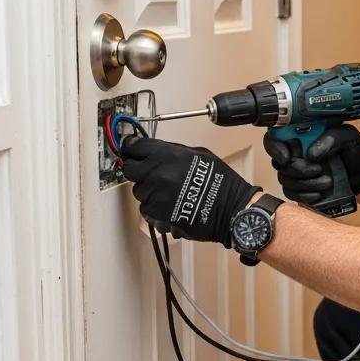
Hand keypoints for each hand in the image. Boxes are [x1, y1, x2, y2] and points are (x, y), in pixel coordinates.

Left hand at [122, 136, 260, 246]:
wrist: (230, 210)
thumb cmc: (221, 182)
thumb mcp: (200, 154)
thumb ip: (173, 151)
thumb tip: (154, 150)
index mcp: (168, 155)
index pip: (135, 146)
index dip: (132, 147)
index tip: (131, 149)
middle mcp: (157, 174)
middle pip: (129, 169)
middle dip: (136, 169)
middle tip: (147, 171)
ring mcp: (155, 195)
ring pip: (138, 190)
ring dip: (148, 189)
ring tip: (169, 191)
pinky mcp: (156, 214)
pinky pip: (146, 207)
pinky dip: (155, 206)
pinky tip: (171, 204)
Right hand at [263, 125, 359, 207]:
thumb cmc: (353, 150)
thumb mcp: (348, 137)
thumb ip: (332, 138)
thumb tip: (312, 153)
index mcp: (301, 134)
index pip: (274, 138)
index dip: (275, 148)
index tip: (287, 157)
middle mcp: (294, 152)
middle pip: (279, 162)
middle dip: (298, 169)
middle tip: (318, 169)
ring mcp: (295, 171)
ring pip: (285, 180)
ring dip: (305, 184)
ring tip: (327, 182)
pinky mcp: (300, 188)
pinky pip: (292, 194)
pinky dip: (305, 196)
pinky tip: (319, 194)